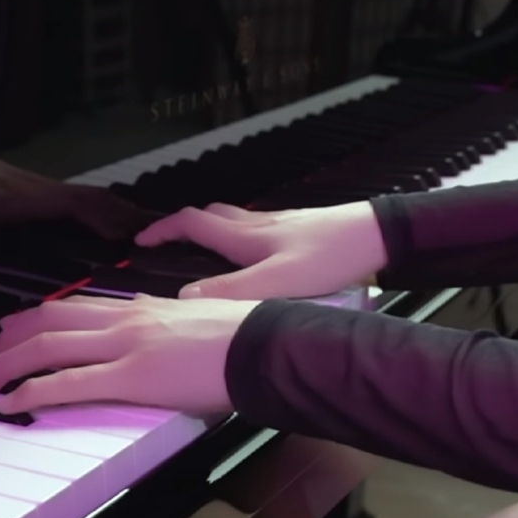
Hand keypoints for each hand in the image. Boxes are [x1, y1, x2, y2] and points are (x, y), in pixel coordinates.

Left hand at [0, 144, 149, 260]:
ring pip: (94, 202)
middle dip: (128, 217)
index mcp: (28, 197)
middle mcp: (45, 194)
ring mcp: (46, 196)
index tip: (132, 235)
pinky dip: (107, 216)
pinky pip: (83, 207)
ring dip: (123, 216)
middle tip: (164, 241)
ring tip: (155, 238)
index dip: (105, 217)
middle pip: (97, 201)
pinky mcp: (43, 201)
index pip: (77, 203)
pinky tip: (121, 232)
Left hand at [0, 294, 261, 413]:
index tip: (12, 331)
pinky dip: (31, 392)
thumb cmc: (244, 337)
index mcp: (141, 306)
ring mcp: (125, 345)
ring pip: (46, 345)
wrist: (266, 346)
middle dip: (6, 339)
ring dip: (5, 365)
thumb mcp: (195, 318)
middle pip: (47, 319)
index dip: (34, 319)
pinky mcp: (131, 377)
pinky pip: (67, 382)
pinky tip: (10, 404)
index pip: (73, 306)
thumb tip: (150, 320)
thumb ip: (165, 319)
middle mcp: (126, 318)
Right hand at [135, 202, 387, 299]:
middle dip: (183, 225)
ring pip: (234, 219)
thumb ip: (231, 292)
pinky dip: (242, 237)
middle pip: (209, 215)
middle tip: (166, 240)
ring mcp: (279, 225)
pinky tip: (255, 257)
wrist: (376, 236)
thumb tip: (185, 302)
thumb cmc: (332, 256)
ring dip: (212, 228)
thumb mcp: (277, 281)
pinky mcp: (300, 231)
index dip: (161, 231)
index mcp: (245, 237)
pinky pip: (258, 229)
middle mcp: (257, 225)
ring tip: (203, 247)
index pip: (190, 223)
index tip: (140, 241)